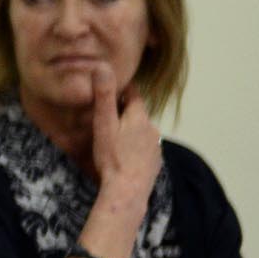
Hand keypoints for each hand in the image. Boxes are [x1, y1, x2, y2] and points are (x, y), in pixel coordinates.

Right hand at [90, 64, 162, 199]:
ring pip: (142, 133)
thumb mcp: (103, 124)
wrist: (128, 191)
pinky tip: (125, 157)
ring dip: (131, 132)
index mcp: (139, 117)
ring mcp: (156, 147)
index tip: (112, 87)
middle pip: (138, 114)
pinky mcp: (155, 163)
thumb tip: (103, 66)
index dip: (122, 89)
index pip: (133, 95)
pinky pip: (145, 150)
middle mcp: (152, 128)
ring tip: (114, 139)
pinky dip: (136, 149)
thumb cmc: (112, 157)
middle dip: (125, 112)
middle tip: (106, 116)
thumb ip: (104, 96)